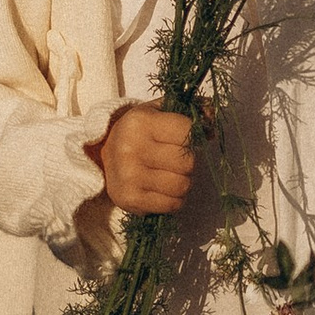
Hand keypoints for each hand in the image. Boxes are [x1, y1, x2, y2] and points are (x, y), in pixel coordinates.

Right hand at [85, 104, 195, 221]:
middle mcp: (131, 148)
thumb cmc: (140, 132)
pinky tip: (163, 189)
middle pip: (187, 162)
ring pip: (182, 186)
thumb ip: (192, 110)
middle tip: (175, 160)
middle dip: (188, 163)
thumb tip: (212, 122)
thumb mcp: (161, 112)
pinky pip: (172, 205)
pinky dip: (174, 200)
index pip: (188, 132)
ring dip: (183, 183)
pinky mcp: (130, 199)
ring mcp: (129, 176)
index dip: (192, 137)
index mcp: (140, 122)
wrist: (103, 156)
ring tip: (170, 174)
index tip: (181, 139)